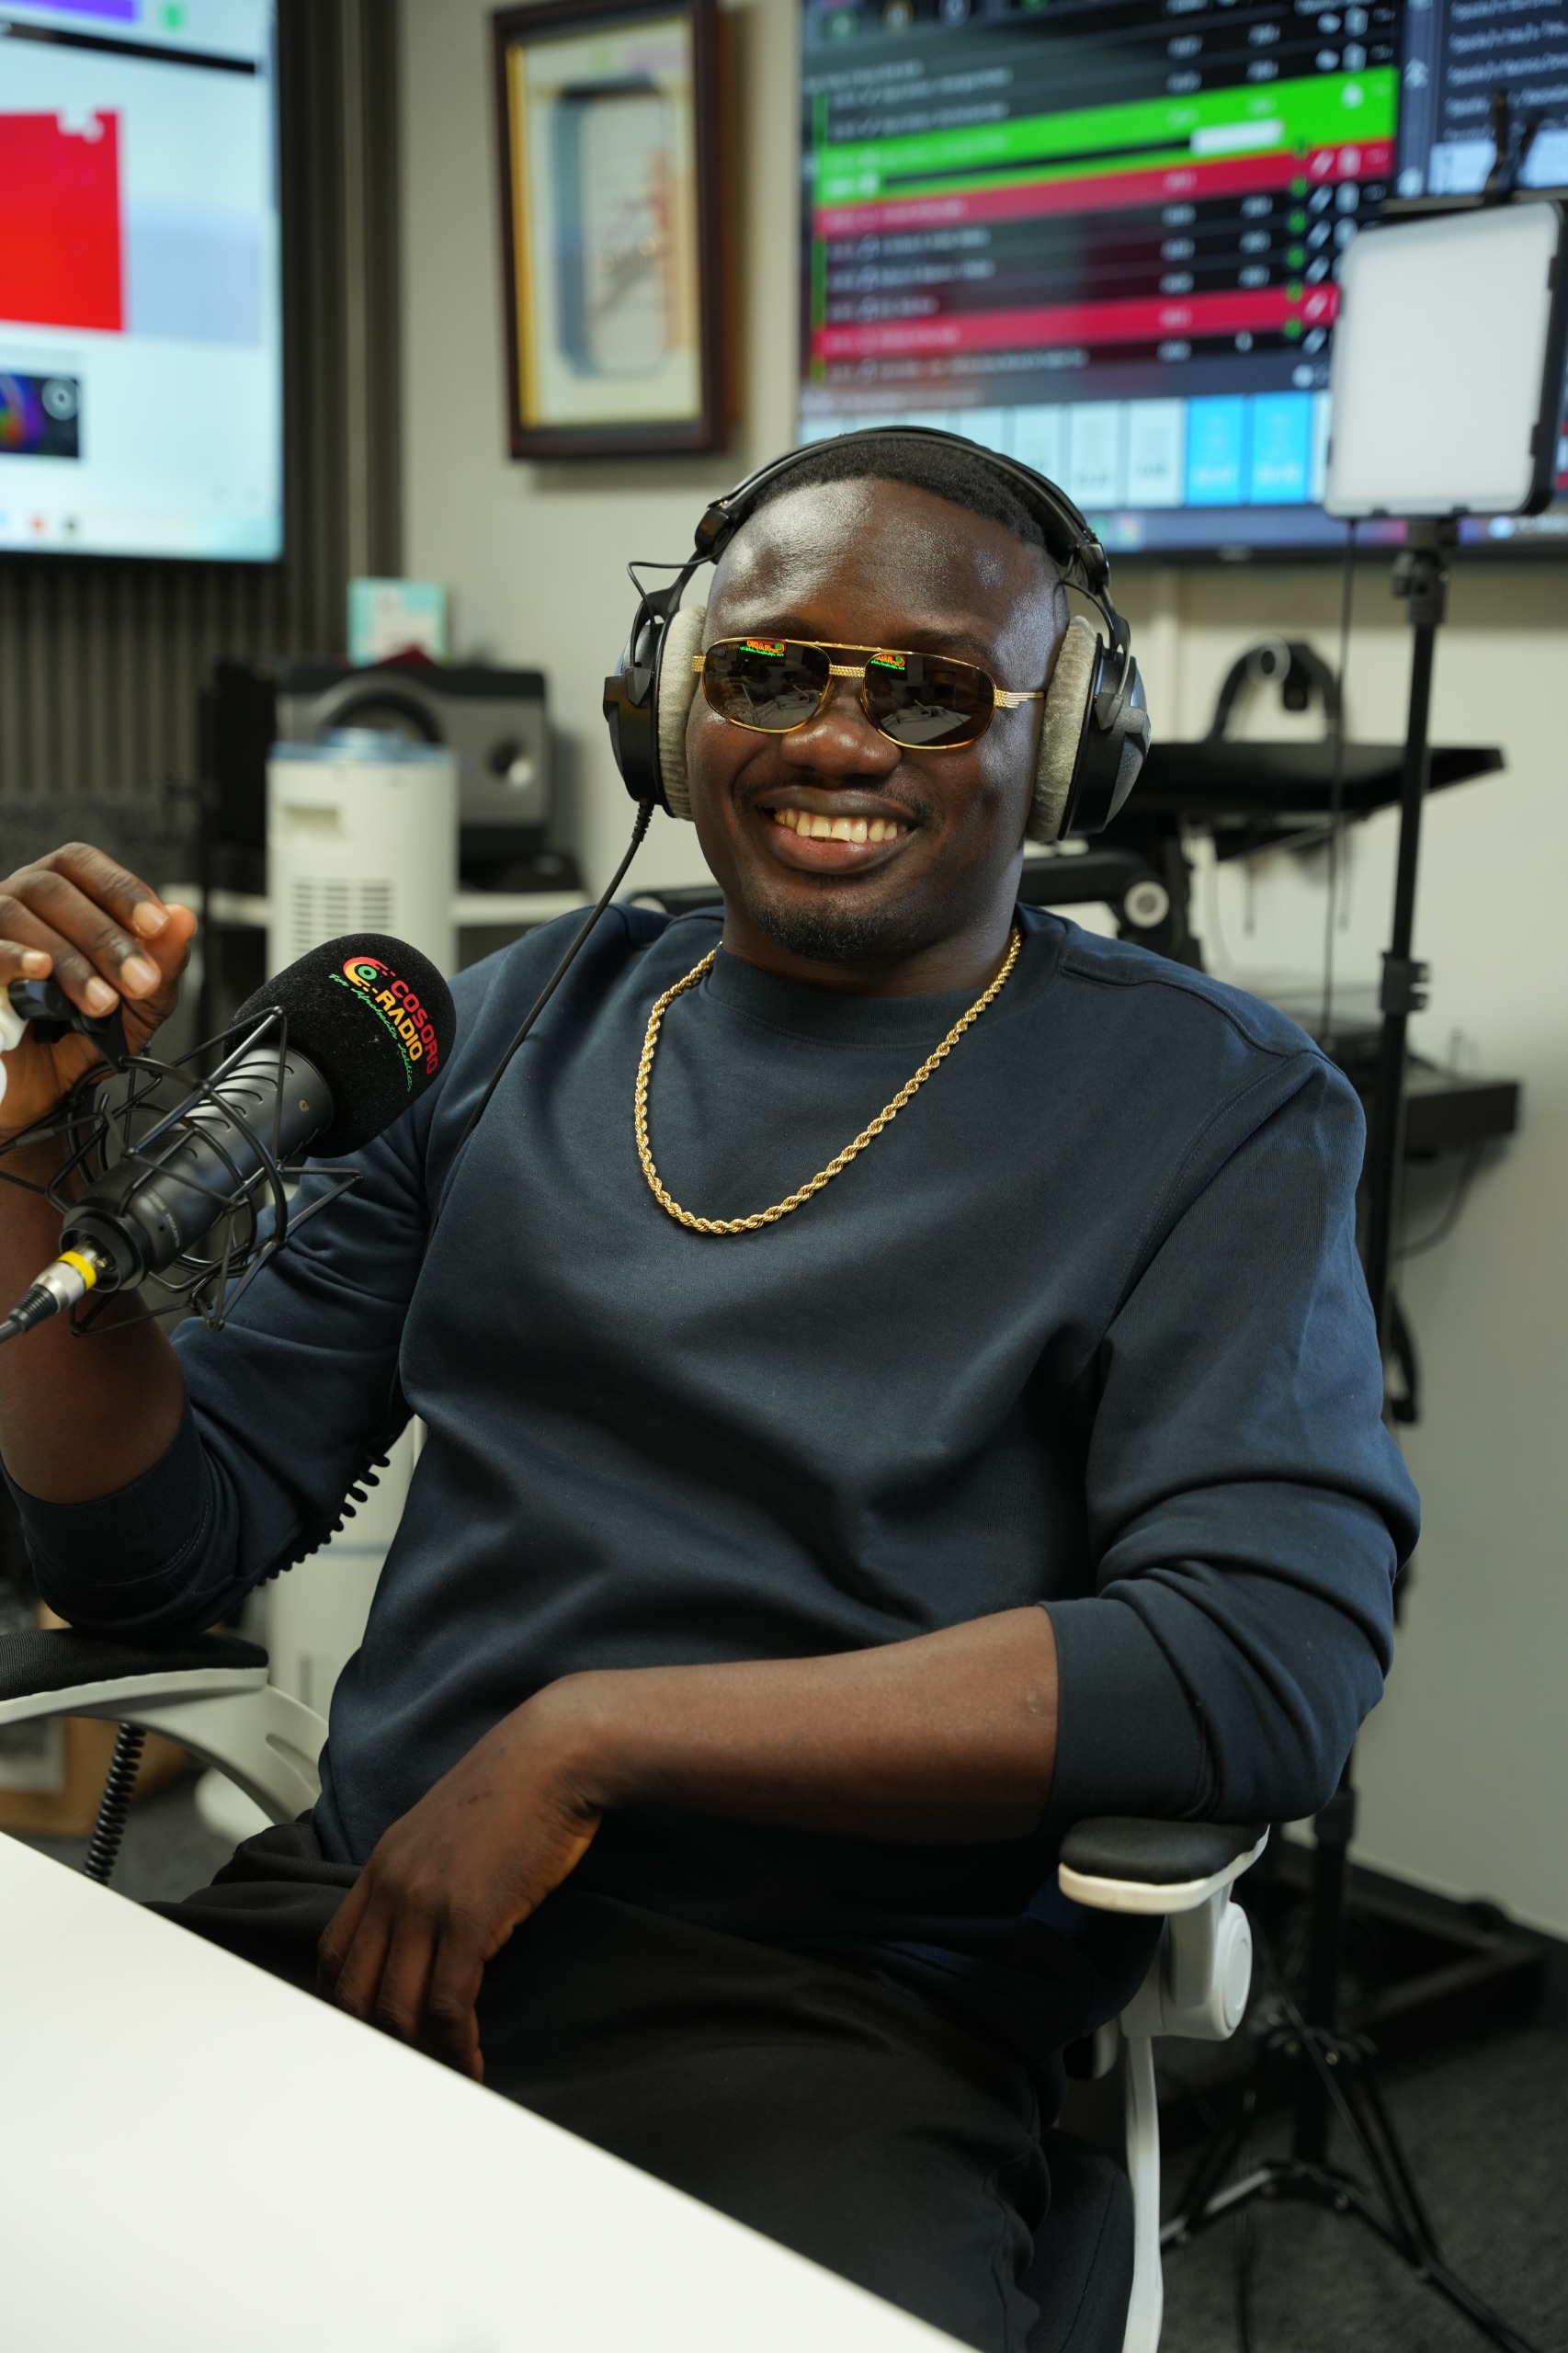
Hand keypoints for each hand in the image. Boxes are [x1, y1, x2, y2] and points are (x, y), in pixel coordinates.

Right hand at [0, 844, 196, 1138]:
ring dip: (69, 957)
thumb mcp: (140, 1004)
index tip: (157, 925)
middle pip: (53, 888)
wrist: (43, 1093)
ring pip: (17, 915)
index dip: (121, 889)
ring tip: (102, 1002)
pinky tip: (40, 971)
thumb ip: (163, 962)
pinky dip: (13, 956)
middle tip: (140, 980)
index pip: (83, 866)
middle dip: (106, 936)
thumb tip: (183, 917)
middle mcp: (18, 904)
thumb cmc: (85, 1036)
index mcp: (59, 898)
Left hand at [316, 1688, 604, 2079]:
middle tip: (410, 2069)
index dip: (348, 2004)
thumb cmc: (517, 1788)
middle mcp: (391, 1885)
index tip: (374, 2034)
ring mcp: (425, 1902)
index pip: (336, 1953)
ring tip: (446, 2075)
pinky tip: (473, 2060)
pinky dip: (455, 2045)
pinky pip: (446, 2004)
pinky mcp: (467, 1918)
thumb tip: (432, 1925)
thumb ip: (426, 1872)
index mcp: (382, 1864)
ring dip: (420, 2056)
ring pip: (396, 2009)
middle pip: (356, 1991)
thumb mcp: (449, 1828)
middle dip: (379, 2042)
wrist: (554, 1753)